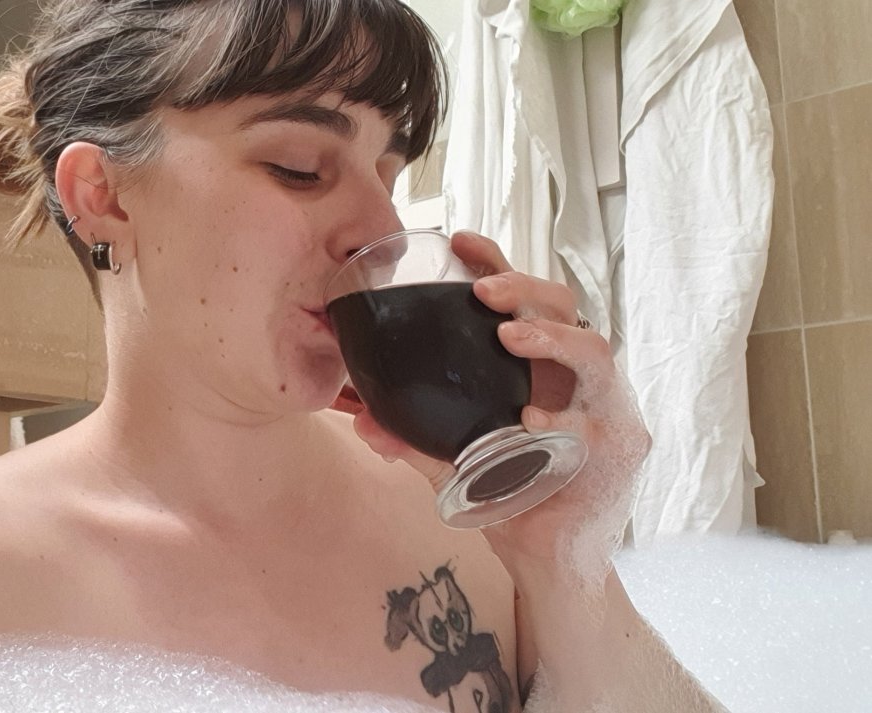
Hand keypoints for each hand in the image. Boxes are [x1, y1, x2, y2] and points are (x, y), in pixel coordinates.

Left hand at [344, 232, 651, 572]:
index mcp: (544, 367)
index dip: (499, 266)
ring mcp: (608, 411)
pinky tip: (535, 419)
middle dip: (525, 291)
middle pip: (567, 310)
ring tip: (511, 336)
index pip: (527, 301)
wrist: (552, 561)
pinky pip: (597, 427)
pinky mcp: (619, 452)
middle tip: (483, 292)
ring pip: (596, 354)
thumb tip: (360, 422)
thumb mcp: (455, 463)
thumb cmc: (511, 497)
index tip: (460, 241)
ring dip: (552, 340)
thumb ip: (413, 439)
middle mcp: (581, 379)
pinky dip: (566, 420)